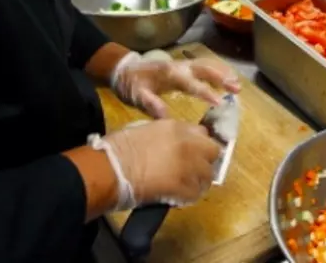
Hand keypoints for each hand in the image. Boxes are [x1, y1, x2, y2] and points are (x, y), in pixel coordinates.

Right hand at [103, 119, 221, 207]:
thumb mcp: (145, 129)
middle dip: (205, 160)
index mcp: (176, 127)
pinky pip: (196, 194)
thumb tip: (173, 145)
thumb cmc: (119, 148)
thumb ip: (166, 135)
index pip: (202, 132)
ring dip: (198, 180)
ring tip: (186, 186)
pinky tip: (178, 197)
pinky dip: (189, 197)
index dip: (198, 143)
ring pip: (208, 175)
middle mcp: (188, 144)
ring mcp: (188, 166)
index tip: (193, 152)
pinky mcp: (183, 187)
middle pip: (213, 151)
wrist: (112, 168)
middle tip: (194, 169)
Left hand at [111, 52, 240, 118]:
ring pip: (206, 65)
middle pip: (204, 69)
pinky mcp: (183, 66)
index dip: (205, 92)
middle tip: (236, 89)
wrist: (124, 69)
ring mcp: (182, 64)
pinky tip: (226, 78)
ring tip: (237, 84)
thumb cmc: (132, 84)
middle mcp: (179, 66)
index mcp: (169, 74)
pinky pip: (203, 65)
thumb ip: (151, 104)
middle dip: (221, 78)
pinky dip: (216, 70)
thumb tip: (165, 117)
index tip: (219, 102)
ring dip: (222, 73)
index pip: (191, 83)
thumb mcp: (137, 96)